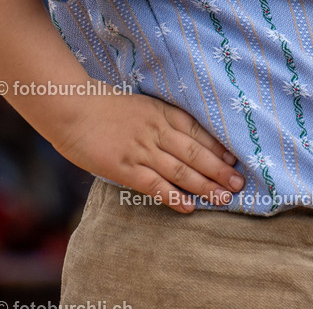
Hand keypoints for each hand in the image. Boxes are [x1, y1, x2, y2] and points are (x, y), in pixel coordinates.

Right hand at [55, 91, 243, 213]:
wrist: (72, 106)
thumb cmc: (103, 105)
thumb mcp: (138, 105)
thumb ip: (157, 119)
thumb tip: (177, 137)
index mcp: (161, 112)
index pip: (197, 130)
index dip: (218, 147)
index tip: (236, 159)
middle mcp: (156, 130)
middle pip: (195, 151)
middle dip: (220, 169)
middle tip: (239, 183)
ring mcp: (142, 149)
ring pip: (181, 170)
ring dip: (205, 185)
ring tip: (225, 197)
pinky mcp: (125, 167)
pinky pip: (154, 185)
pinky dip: (174, 197)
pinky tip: (189, 208)